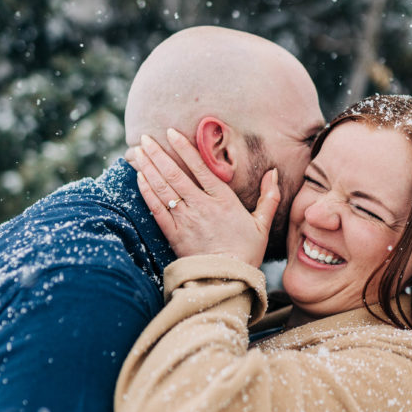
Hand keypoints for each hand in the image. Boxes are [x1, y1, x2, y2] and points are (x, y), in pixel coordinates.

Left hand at [134, 129, 280, 266]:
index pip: (199, 167)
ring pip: (162, 187)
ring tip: (137, 152)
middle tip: (144, 138)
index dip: (183, 148)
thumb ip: (269, 196)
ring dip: (148, 167)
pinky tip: (139, 178)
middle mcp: (201, 205)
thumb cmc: (246, 252)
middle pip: (174, 174)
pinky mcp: (173, 234)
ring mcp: (185, 219)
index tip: (170, 133)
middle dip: (157, 153)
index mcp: (222, 199)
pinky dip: (146, 191)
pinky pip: (156, 208)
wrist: (227, 279)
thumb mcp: (262, 223)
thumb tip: (274, 173)